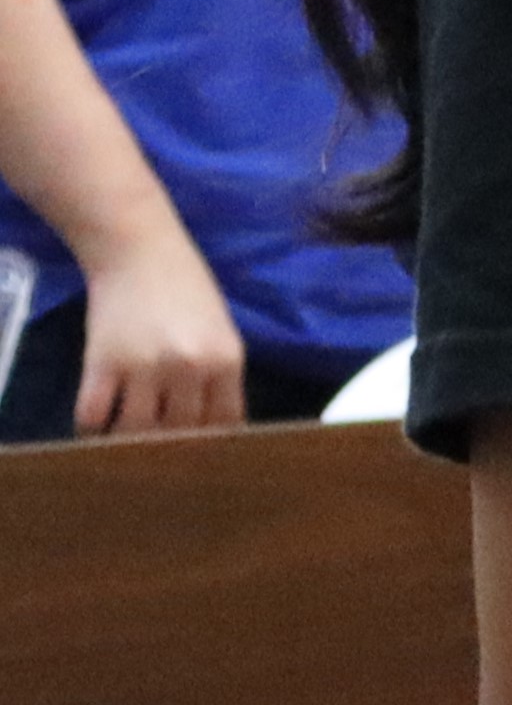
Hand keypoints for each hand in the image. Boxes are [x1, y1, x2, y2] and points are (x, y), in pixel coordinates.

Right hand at [68, 222, 245, 434]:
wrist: (138, 250)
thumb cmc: (186, 287)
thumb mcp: (220, 330)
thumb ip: (219, 375)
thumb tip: (216, 425)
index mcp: (227, 360)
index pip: (224, 424)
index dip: (212, 444)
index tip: (202, 454)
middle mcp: (189, 368)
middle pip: (181, 433)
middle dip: (172, 447)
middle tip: (161, 452)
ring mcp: (144, 367)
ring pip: (137, 432)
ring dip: (130, 442)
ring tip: (127, 442)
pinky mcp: (102, 363)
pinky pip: (94, 416)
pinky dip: (92, 429)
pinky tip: (97, 425)